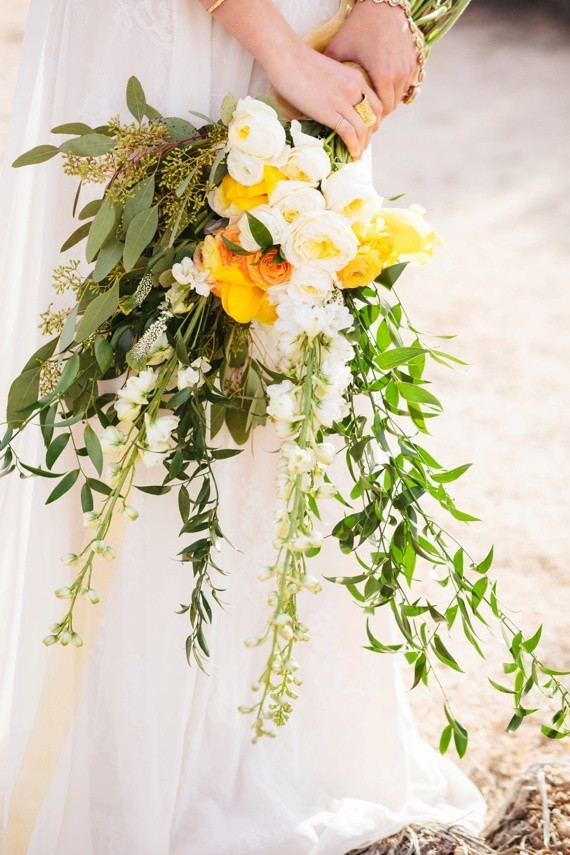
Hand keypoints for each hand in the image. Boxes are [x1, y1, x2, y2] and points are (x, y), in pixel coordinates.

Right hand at [265, 42, 382, 159]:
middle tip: (362, 146)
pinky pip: (349, 133)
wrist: (286, 56)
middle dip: (369, 135)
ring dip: (362, 145)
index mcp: (356, 78)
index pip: (375, 104)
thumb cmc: (299, 62)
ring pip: (363, 129)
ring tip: (356, 155)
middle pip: (372, 118)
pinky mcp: (330, 112)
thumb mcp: (329, 72)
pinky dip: (353, 146)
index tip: (366, 131)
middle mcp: (355, 89)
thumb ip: (336, 88)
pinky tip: (351, 154)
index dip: (374, 121)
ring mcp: (343, 101)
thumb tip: (331, 104)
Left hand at [324, 1, 420, 118]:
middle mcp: (400, 74)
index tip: (362, 120)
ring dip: (390, 100)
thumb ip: (330, 72)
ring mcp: (410, 66)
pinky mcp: (416, 59)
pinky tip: (387, 86)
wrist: (383, 3)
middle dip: (380, 112)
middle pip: (392, 106)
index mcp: (383, 75)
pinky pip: (409, 82)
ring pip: (401, 95)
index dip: (371, 118)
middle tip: (367, 115)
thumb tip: (316, 90)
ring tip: (376, 101)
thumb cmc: (359, 26)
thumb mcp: (339, 48)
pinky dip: (399, 87)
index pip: (381, 111)